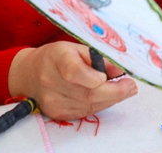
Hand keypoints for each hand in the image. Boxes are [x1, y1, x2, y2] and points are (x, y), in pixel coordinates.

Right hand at [7, 42, 136, 120]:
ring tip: (124, 90)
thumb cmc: (57, 57)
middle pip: (87, 94)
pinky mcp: (56, 113)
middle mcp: (51, 81)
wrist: (30, 73)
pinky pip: (85, 112)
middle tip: (131, 86)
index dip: (94, 77)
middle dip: (115, 92)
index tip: (115, 76)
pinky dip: (100, 104)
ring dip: (111, 99)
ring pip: (90, 105)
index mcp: (57, 58)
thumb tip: (120, 70)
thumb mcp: (77, 47)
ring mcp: (53, 100)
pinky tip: (107, 96)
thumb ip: (99, 57)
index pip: (74, 72)